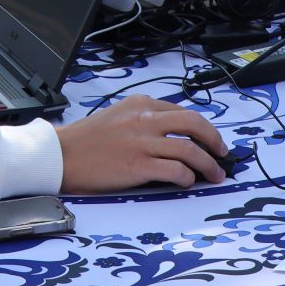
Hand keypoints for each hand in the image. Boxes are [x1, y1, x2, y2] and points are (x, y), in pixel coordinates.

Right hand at [55, 95, 227, 192]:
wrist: (62, 155)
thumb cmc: (87, 140)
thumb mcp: (118, 116)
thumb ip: (144, 118)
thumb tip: (173, 133)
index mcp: (141, 104)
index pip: (182, 112)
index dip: (202, 128)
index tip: (210, 140)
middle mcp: (145, 119)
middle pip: (194, 124)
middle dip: (215, 140)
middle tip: (222, 153)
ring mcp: (142, 142)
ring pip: (190, 150)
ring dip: (208, 165)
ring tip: (214, 175)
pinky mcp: (138, 166)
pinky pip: (175, 171)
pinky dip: (187, 177)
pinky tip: (187, 181)